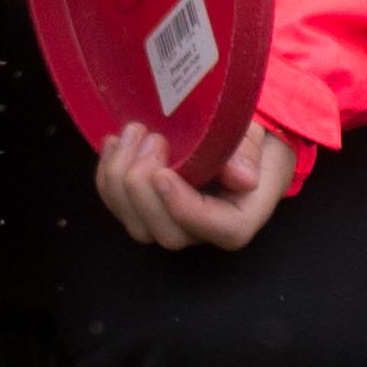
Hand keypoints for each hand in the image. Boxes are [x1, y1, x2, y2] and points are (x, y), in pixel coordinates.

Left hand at [93, 117, 306, 253]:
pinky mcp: (145, 213)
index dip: (184, 207)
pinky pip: (118, 207)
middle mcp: (201, 230)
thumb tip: (244, 178)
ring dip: (122, 178)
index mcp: (238, 218)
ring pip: (136, 224)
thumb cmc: (250, 142)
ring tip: (134, 132)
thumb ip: (250, 153)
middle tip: (152, 139)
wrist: (234, 142)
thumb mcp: (258, 138)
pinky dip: (108, 175)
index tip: (163, 174)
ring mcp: (170, 224)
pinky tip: (114, 142)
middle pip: (167, 233)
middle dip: (146, 188)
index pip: (217, 229)